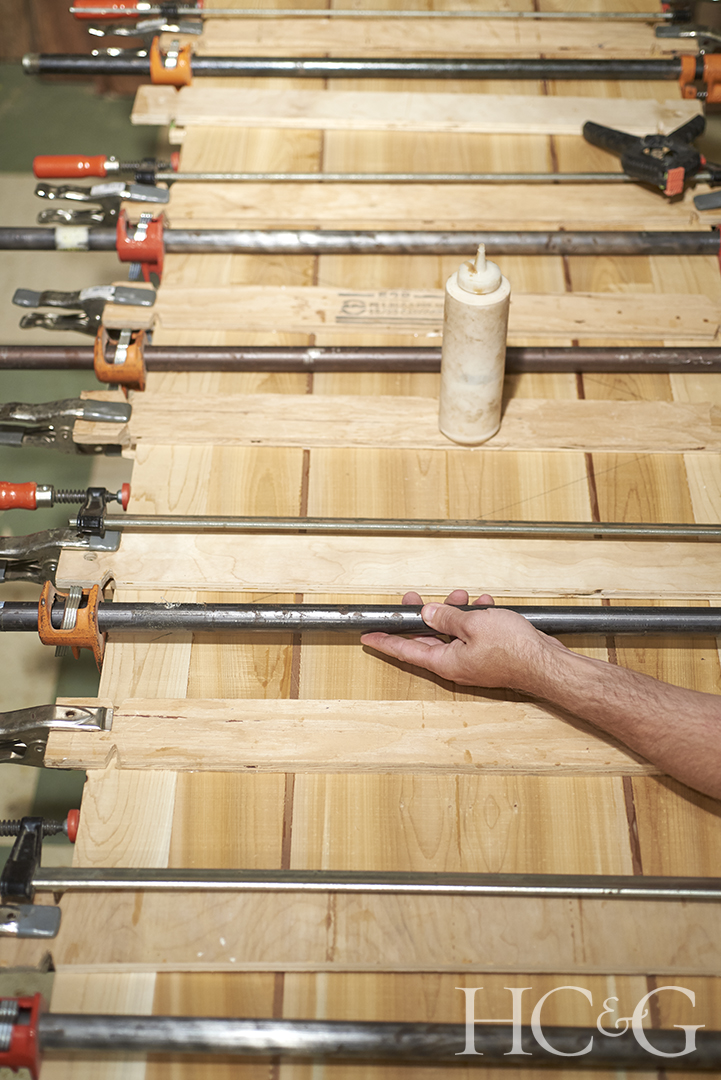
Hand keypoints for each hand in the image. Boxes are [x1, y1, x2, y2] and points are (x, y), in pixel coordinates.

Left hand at [361, 589, 557, 690]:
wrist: (547, 664)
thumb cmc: (514, 650)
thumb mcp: (473, 624)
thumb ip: (446, 618)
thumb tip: (427, 613)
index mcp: (446, 662)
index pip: (406, 651)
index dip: (385, 641)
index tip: (367, 637)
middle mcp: (456, 664)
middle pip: (427, 639)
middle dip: (421, 615)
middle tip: (412, 598)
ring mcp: (473, 661)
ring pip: (452, 633)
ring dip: (454, 612)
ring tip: (461, 596)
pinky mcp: (489, 655)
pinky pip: (472, 634)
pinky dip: (475, 618)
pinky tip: (484, 606)